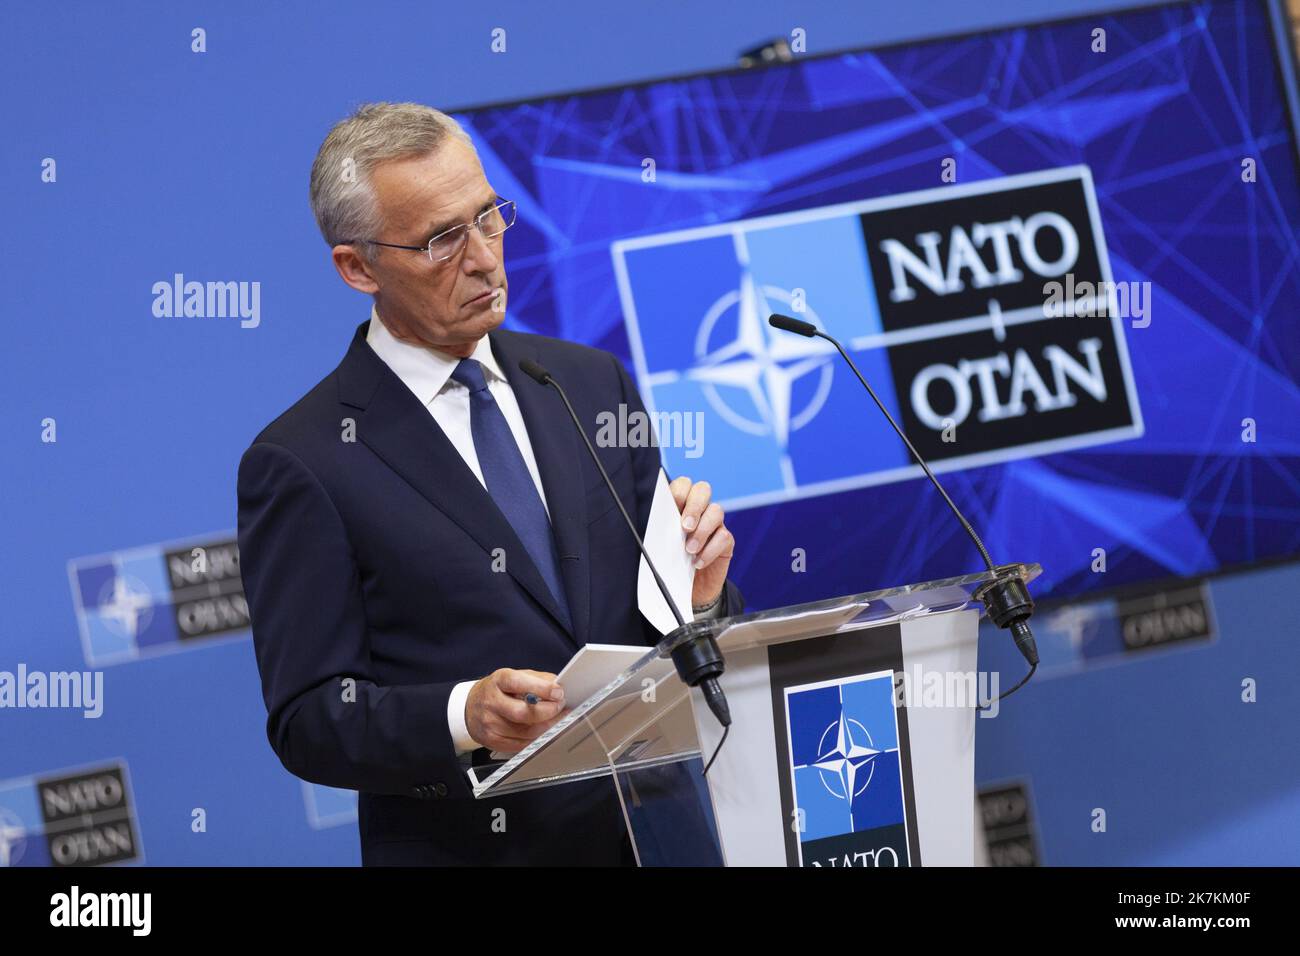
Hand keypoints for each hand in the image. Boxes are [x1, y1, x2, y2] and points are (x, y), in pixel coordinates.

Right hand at [465, 668, 565, 753]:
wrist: (470, 707)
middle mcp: (491, 702)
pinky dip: (537, 739)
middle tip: (562, 708)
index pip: (520, 683)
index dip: (542, 689)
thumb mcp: (514, 676)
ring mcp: (490, 723)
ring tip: (558, 721)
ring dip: (547, 727)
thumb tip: (559, 685)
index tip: (559, 692)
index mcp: (499, 681)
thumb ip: (537, 679)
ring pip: (525, 732)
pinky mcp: (492, 740)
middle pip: (523, 713)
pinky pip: (521, 745)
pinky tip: (544, 732)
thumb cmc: (498, 690)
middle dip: (548, 712)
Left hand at [669, 476, 734, 609]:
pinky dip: (710, 550)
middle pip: (703, 490)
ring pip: (716, 511)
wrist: (689, 590)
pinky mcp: (726, 541)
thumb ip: (661, 533)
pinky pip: (724, 536)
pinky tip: (698, 562)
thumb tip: (655, 527)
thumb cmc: (672, 563)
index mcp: (681, 505)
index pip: (683, 485)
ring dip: (702, 530)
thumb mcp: (662, 547)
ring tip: (689, 550)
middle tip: (685, 527)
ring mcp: (715, 524)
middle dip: (694, 506)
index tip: (671, 506)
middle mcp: (700, 510)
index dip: (679, 492)